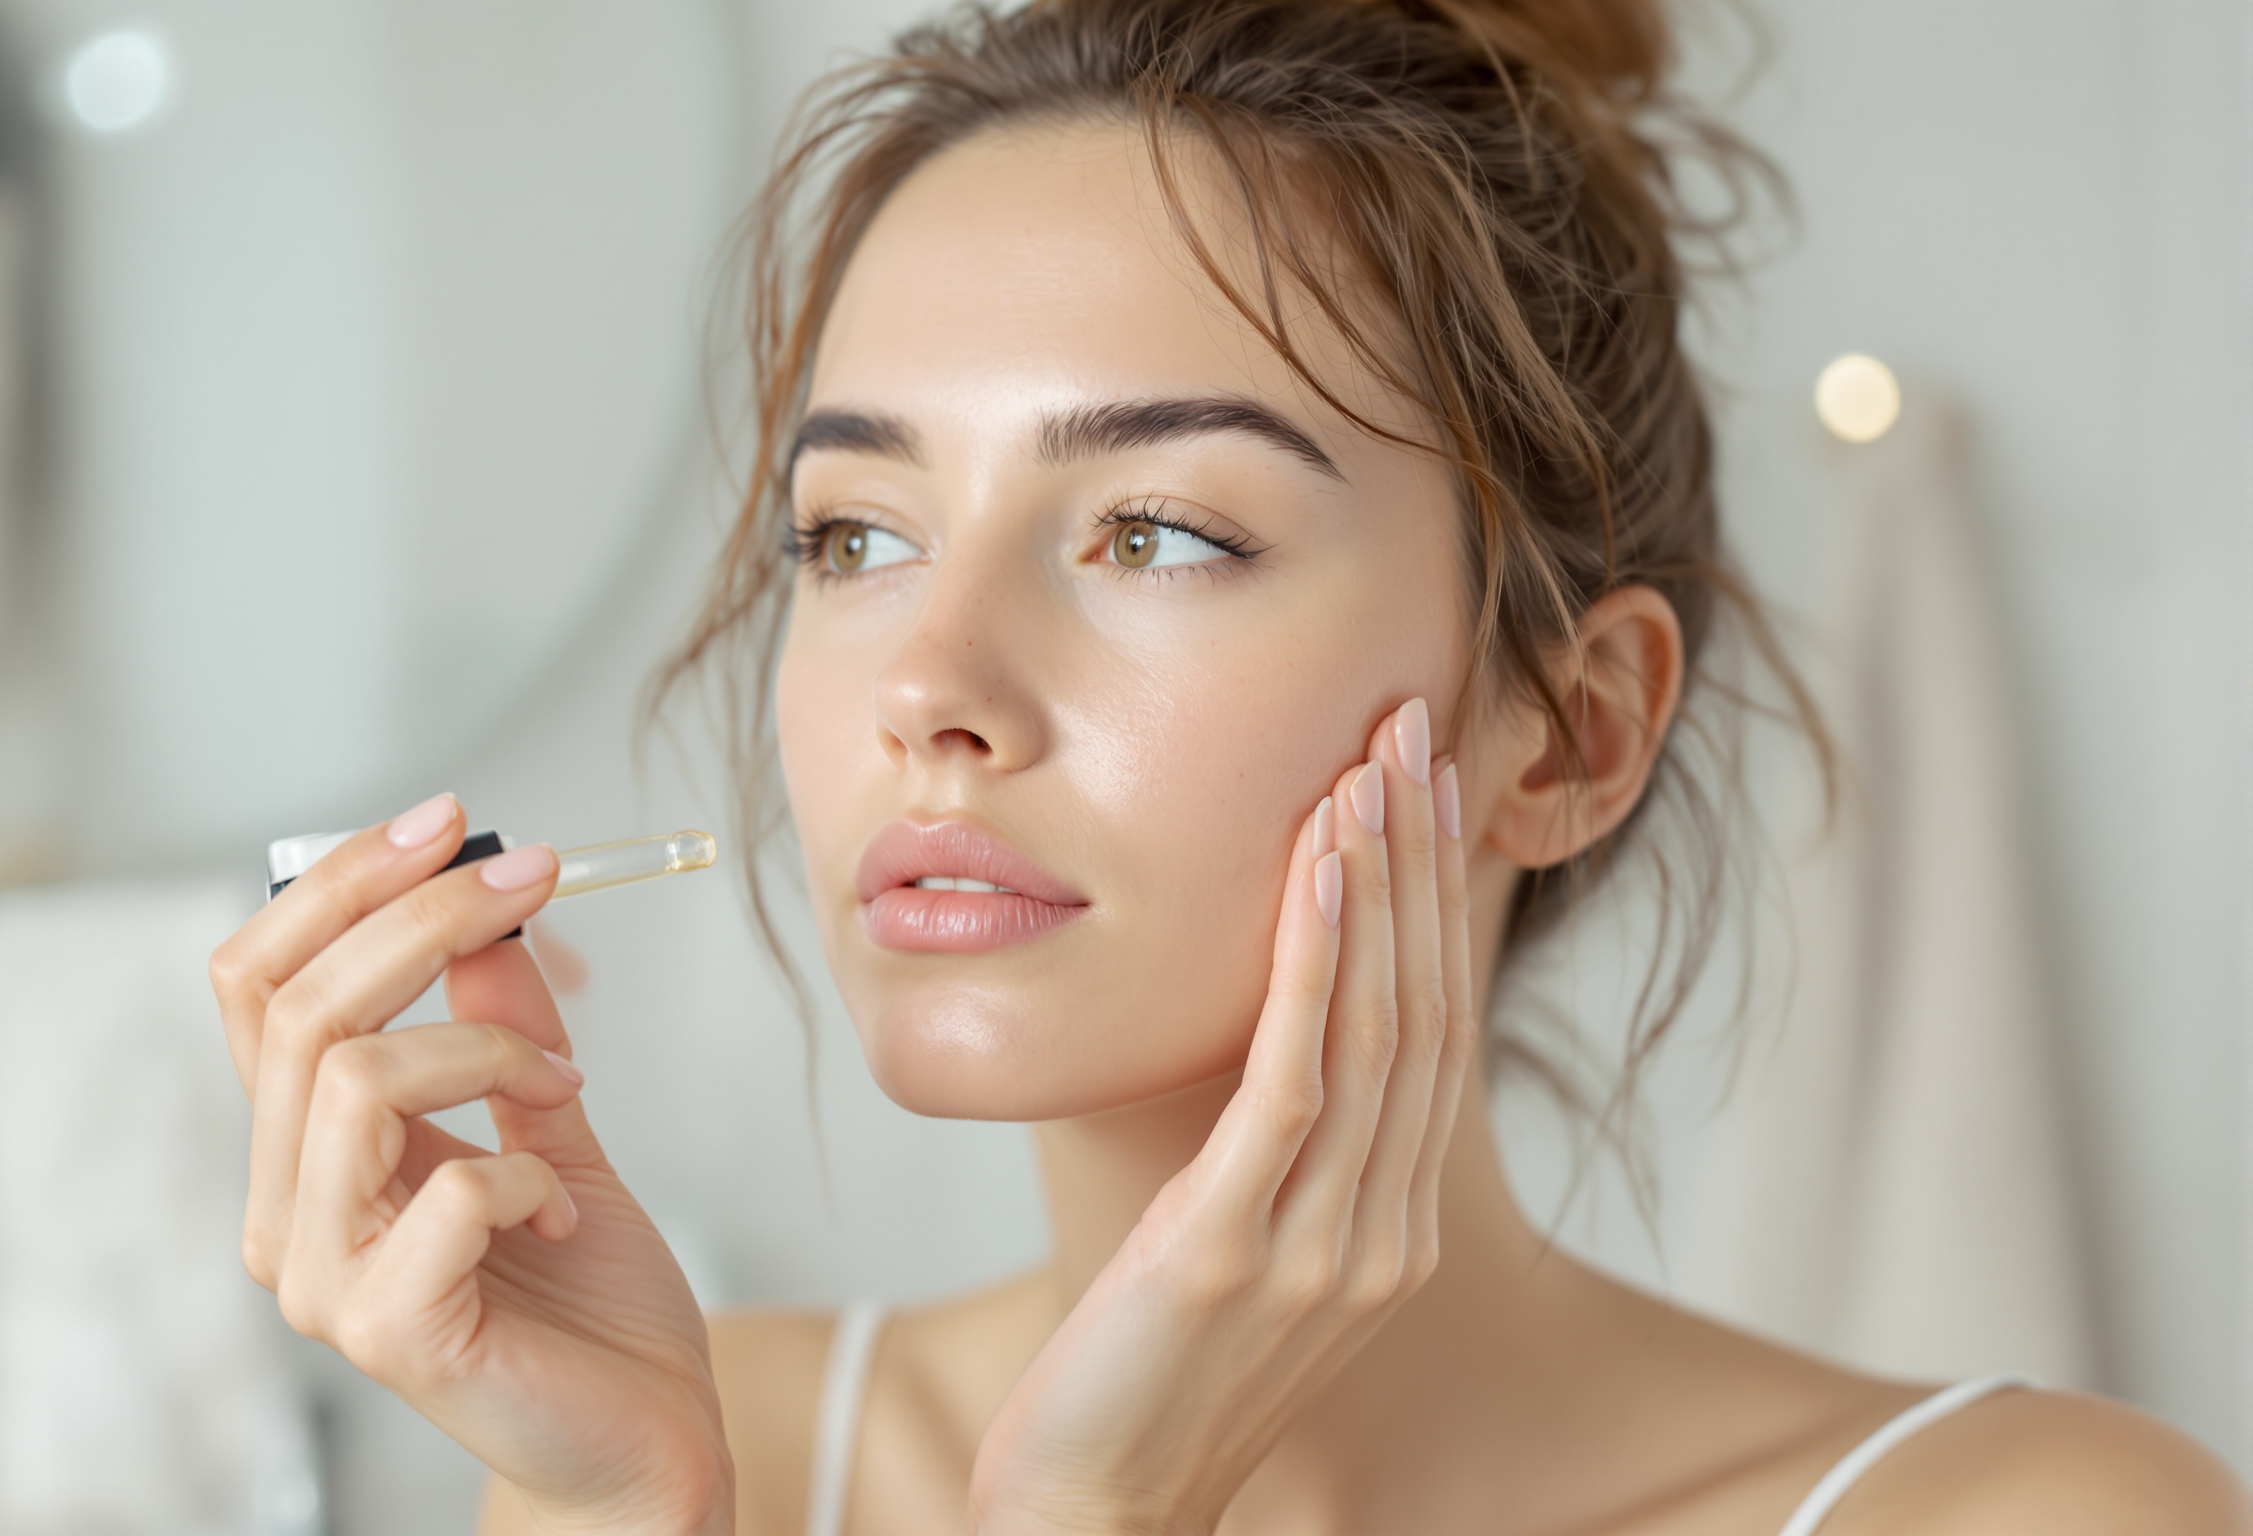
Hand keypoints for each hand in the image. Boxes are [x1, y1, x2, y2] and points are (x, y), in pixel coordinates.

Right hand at [211, 796, 730, 1535]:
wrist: (644, 1445)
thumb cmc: (587, 1303)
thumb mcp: (547, 1127)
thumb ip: (500, 1032)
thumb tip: (487, 912)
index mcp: (302, 1154)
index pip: (258, 984)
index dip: (341, 884)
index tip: (452, 822)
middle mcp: (287, 1214)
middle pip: (300, 1011)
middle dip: (422, 918)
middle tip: (535, 878)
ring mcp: (324, 1282)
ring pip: (353, 1080)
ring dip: (485, 1052)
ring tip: (564, 1088)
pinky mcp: (389, 1333)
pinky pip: (446, 1188)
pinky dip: (527, 1171)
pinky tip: (563, 1215)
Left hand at [969, 697, 1477, 1535]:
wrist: (1098, 1514)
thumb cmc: (1146, 1386)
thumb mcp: (1237, 1264)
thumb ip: (1277, 1172)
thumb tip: (1273, 1060)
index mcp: (1391, 1235)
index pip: (1433, 1037)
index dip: (1436, 908)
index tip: (1426, 793)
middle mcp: (1384, 1233)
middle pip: (1425, 1011)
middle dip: (1423, 862)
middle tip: (1417, 730)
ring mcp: (1326, 1245)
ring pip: (1377, 1026)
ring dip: (1379, 881)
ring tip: (1373, 762)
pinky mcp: (1240, 1248)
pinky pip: (1296, 1076)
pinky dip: (1317, 959)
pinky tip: (1316, 864)